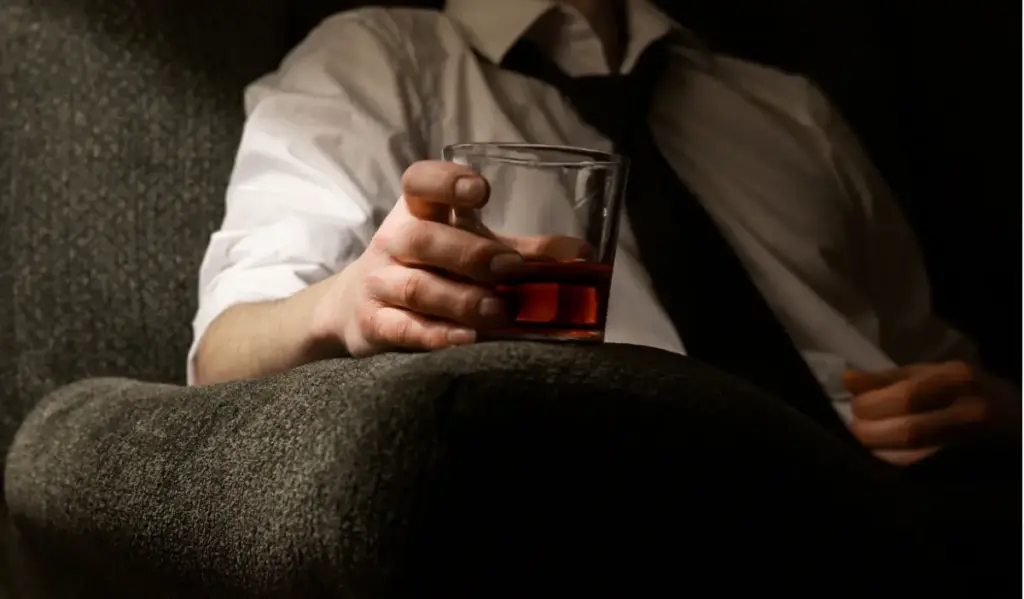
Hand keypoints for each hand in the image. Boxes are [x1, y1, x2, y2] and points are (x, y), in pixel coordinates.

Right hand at [310, 160, 589, 356]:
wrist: (357, 308)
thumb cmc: (429, 269)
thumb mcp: (470, 249)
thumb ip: (523, 251)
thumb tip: (584, 256)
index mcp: (417, 211)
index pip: (419, 182)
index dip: (446, 183)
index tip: (481, 194)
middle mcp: (394, 242)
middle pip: (421, 238)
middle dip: (469, 254)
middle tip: (511, 269)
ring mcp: (380, 284)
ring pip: (415, 287)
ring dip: (461, 300)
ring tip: (500, 313)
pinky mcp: (375, 324)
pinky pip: (402, 328)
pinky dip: (434, 335)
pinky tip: (465, 339)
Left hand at [843, 361, 1020, 465]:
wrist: (1018, 422)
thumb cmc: (967, 392)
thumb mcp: (936, 374)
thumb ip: (891, 377)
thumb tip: (847, 380)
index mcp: (959, 379)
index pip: (905, 395)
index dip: (871, 403)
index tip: (855, 403)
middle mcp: (970, 413)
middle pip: (907, 429)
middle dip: (870, 428)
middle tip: (857, 424)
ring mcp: (971, 445)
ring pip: (912, 456)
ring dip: (877, 448)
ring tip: (868, 438)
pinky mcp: (964, 469)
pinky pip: (919, 471)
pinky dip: (893, 462)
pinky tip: (885, 454)